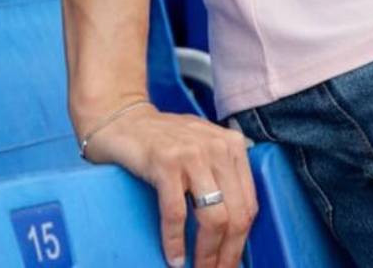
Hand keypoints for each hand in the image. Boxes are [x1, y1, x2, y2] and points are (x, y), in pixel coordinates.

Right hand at [81, 103, 257, 267]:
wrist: (123, 119)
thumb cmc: (163, 140)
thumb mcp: (203, 148)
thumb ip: (222, 174)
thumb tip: (234, 228)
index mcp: (232, 146)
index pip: (249, 204)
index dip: (242, 241)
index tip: (231, 261)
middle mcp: (217, 148)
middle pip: (236, 215)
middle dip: (228, 254)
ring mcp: (192, 154)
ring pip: (213, 217)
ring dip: (206, 254)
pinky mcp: (165, 163)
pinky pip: (177, 214)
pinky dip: (175, 242)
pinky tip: (174, 257)